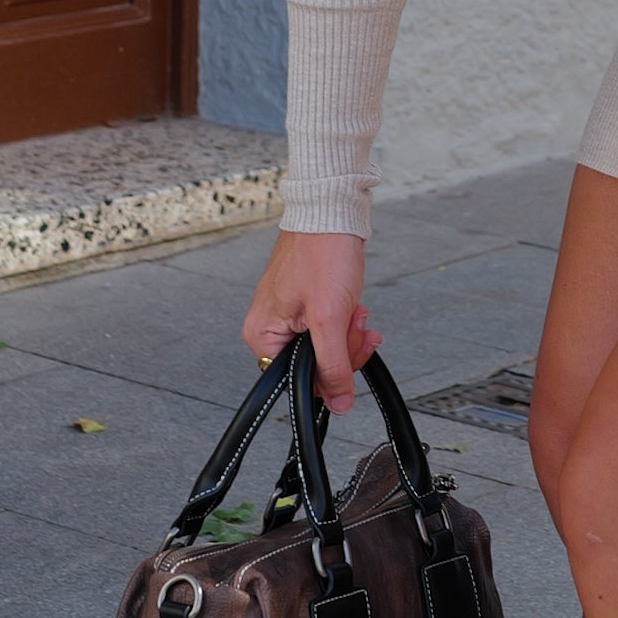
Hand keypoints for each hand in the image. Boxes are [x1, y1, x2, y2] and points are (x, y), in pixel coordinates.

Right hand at [239, 230, 377, 411]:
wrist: (331, 213)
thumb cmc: (322, 254)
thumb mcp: (330, 319)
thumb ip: (333, 366)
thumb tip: (338, 403)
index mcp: (262, 335)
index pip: (297, 381)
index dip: (330, 373)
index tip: (349, 351)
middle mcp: (268, 328)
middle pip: (313, 365)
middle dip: (343, 347)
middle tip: (354, 323)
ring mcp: (287, 315)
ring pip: (325, 347)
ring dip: (348, 332)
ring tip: (356, 311)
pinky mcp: (304, 304)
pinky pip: (328, 328)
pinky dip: (345, 321)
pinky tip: (355, 308)